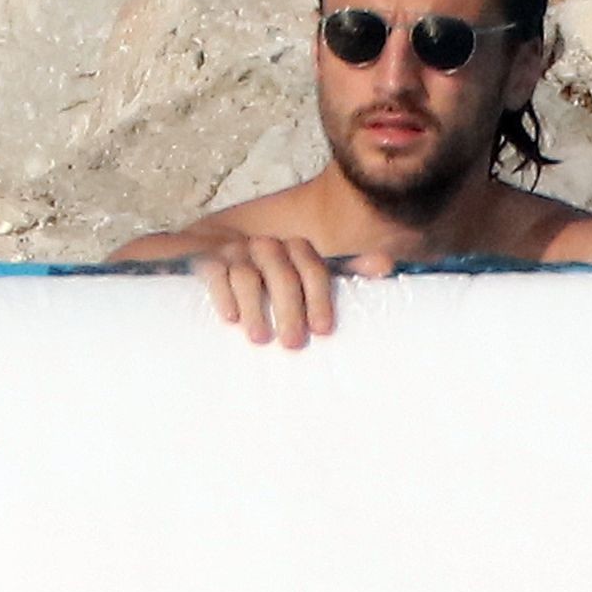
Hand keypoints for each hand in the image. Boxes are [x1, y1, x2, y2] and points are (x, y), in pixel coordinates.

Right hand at [192, 237, 395, 347]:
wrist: (204, 252)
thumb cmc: (262, 276)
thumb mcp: (302, 274)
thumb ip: (342, 270)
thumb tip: (389, 264)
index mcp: (292, 250)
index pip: (313, 266)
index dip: (320, 297)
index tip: (323, 331)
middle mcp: (264, 246)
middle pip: (282, 272)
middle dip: (289, 309)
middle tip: (293, 345)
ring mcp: (233, 251)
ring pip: (248, 274)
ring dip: (257, 307)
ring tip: (260, 339)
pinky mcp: (203, 258)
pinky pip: (215, 273)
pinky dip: (223, 295)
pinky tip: (230, 318)